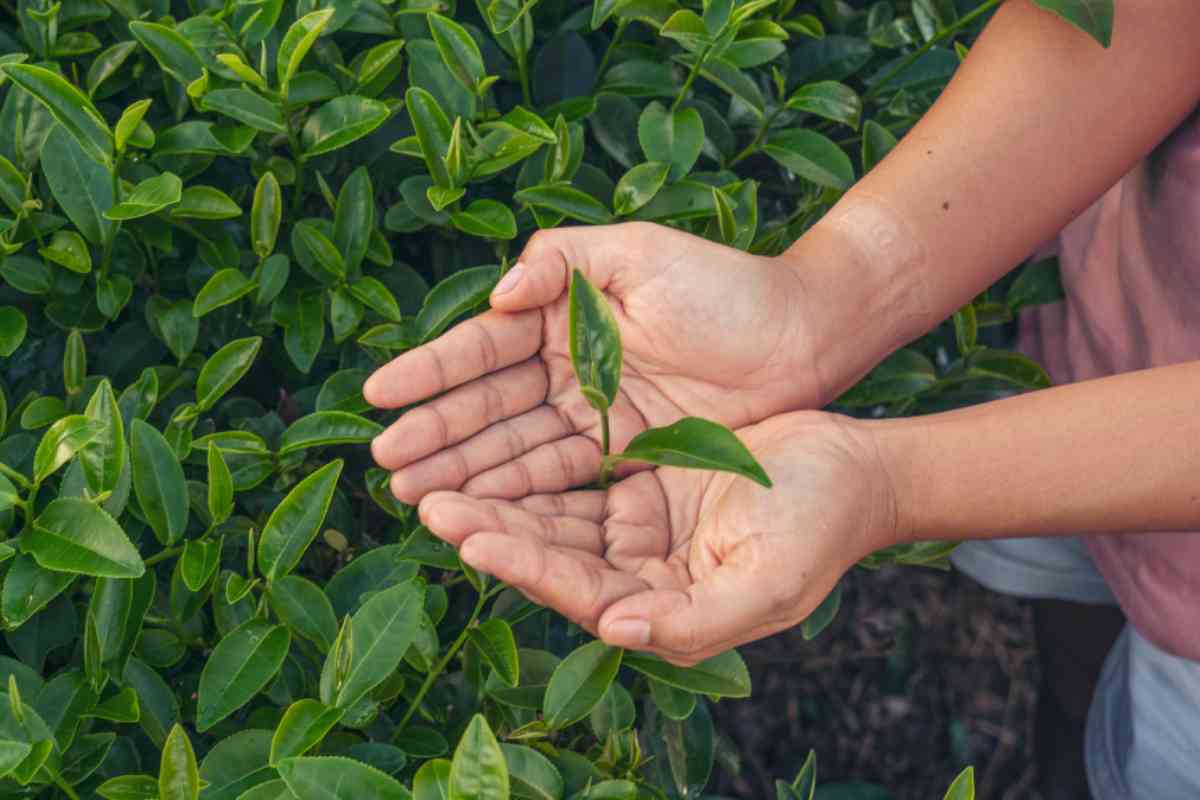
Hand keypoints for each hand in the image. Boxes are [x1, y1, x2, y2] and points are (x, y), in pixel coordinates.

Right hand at [364, 222, 820, 504]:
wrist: (800, 336)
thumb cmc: (723, 284)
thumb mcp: (639, 252)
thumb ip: (562, 262)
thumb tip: (494, 297)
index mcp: (562, 312)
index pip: (482, 346)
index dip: (430, 371)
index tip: (378, 395)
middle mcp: (568, 366)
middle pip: (488, 405)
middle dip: (435, 433)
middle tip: (386, 462)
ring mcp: (593, 414)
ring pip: (516, 447)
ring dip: (464, 470)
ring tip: (412, 496)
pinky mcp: (624, 456)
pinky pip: (562, 478)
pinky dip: (518, 494)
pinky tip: (477, 510)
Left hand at [416, 412, 897, 664]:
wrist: (856, 470)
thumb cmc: (822, 529)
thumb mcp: (769, 583)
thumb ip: (694, 622)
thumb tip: (615, 631)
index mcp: (662, 605)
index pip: (578, 588)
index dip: (524, 562)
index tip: (469, 535)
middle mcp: (638, 573)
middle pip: (550, 550)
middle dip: (489, 525)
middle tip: (425, 498)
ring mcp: (638, 526)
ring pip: (554, 511)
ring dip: (499, 492)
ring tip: (438, 469)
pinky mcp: (642, 481)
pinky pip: (577, 471)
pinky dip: (536, 459)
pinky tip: (494, 436)